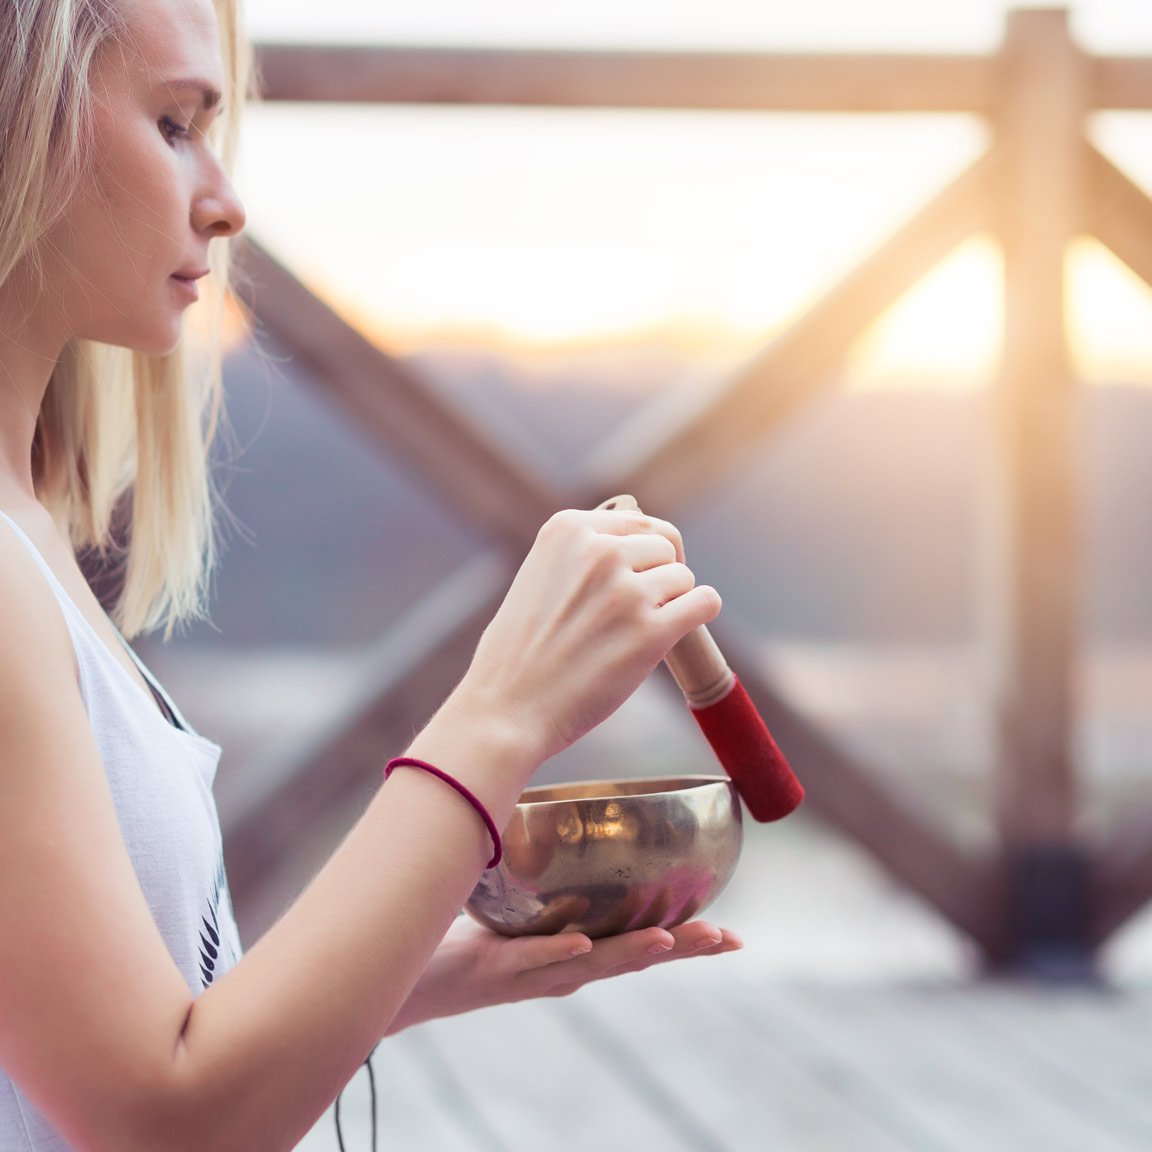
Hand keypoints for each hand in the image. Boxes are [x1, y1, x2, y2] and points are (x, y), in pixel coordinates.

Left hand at [385, 916, 742, 1034]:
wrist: (418, 977)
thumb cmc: (476, 939)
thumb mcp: (531, 910)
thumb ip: (564, 884)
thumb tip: (590, 835)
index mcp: (580, 954)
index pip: (643, 947)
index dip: (688, 944)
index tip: (733, 937)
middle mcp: (564, 970)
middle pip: (631, 959)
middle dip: (680, 949)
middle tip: (724, 939)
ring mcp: (532, 972)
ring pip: (592, 964)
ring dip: (631, 951)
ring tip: (669, 939)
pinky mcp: (495, 968)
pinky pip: (529, 959)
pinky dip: (558, 953)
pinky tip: (583, 945)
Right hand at [450, 508, 720, 765]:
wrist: (506, 710)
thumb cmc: (518, 653)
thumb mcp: (538, 576)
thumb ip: (581, 555)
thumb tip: (635, 547)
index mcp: (568, 529)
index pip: (637, 523)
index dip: (640, 554)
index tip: (631, 580)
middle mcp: (600, 551)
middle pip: (663, 546)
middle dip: (655, 576)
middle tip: (633, 612)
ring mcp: (626, 592)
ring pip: (683, 577)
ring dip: (671, 602)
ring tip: (639, 630)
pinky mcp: (650, 633)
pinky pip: (705, 602)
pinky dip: (700, 612)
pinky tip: (684, 627)